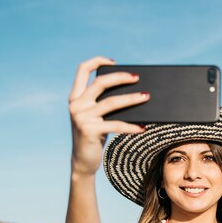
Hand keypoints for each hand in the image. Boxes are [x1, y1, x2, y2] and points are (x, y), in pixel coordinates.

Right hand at [68, 56, 149, 175]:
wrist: (83, 161)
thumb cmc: (93, 136)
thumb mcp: (95, 116)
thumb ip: (103, 104)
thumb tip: (132, 92)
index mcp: (75, 97)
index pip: (82, 70)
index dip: (97, 61)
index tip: (114, 62)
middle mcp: (76, 105)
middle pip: (100, 82)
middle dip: (120, 77)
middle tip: (137, 78)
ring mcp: (81, 117)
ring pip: (111, 102)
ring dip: (132, 99)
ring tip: (146, 97)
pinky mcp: (89, 130)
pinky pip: (116, 124)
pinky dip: (131, 126)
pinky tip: (142, 127)